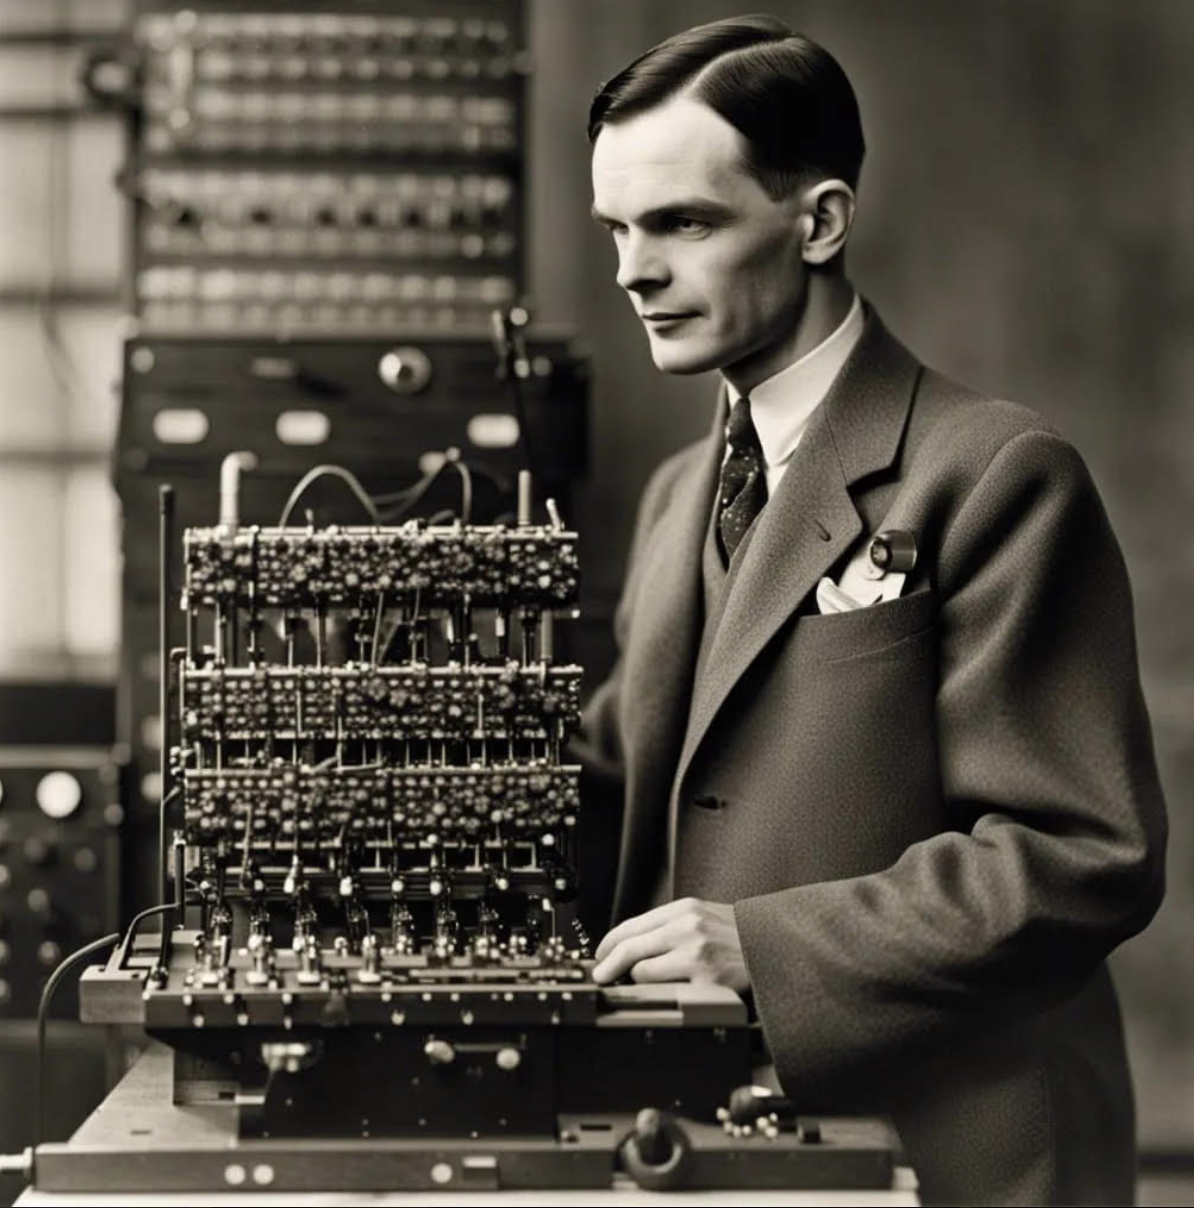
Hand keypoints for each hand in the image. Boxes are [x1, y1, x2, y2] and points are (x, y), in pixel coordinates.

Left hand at [591, 897, 748, 992]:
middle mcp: (688, 929)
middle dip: (608, 965)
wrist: (775, 949)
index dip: (608, 944)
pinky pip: (667, 993)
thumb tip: (631, 945)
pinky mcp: (706, 984)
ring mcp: (696, 957)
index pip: (632, 926)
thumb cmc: (738, 935)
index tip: (600, 956)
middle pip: (630, 948)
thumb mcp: (702, 915)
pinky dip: (663, 994)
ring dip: (640, 980)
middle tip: (600, 975)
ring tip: (651, 981)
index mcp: (684, 910)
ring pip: (643, 972)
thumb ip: (669, 925)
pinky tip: (671, 991)